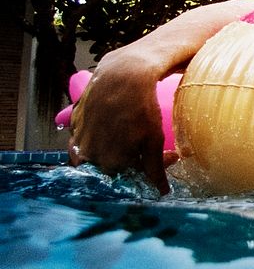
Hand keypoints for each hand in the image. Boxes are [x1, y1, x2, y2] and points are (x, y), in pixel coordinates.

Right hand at [68, 50, 172, 194]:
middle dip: (128, 161)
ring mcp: (78, 138)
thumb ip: (155, 169)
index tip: (164, 157)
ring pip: (93, 155)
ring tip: (126, 137)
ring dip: (109, 151)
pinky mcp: (73, 122)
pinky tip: (110, 127)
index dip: (146, 170)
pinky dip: (95, 137)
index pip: (127, 178)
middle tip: (144, 146)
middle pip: (109, 168)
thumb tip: (162, 192)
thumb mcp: (153, 140)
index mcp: (109, 163)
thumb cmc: (141, 109)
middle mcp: (89, 155)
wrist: (122, 76)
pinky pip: (82, 137)